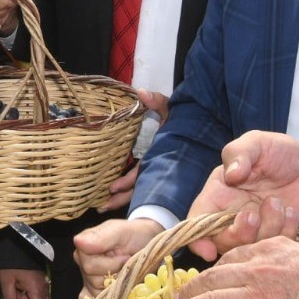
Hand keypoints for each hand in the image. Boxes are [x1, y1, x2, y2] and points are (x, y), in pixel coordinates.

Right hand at [74, 217, 162, 298]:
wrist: (147, 243)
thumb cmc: (132, 235)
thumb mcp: (120, 231)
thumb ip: (101, 237)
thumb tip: (78, 241)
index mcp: (84, 249)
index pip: (89, 265)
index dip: (111, 263)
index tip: (125, 256)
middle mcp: (83, 265)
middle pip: (93, 281)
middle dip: (116, 275)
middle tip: (128, 265)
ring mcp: (89, 282)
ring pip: (95, 294)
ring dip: (115, 288)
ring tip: (126, 275)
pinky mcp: (97, 294)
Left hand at [96, 89, 169, 211]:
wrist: (196, 125)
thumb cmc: (180, 118)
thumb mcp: (169, 108)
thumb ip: (156, 101)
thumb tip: (140, 92)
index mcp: (158, 154)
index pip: (141, 172)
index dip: (128, 181)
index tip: (112, 188)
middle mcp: (155, 165)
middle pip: (137, 186)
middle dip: (121, 197)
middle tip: (102, 206)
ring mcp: (152, 169)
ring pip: (136, 188)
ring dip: (121, 198)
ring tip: (102, 206)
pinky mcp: (149, 169)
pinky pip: (137, 184)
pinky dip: (126, 191)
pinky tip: (110, 197)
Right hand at [185, 131, 298, 261]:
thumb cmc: (279, 152)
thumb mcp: (257, 142)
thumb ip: (239, 153)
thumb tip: (231, 174)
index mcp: (218, 193)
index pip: (198, 220)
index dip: (197, 239)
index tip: (207, 250)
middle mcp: (232, 215)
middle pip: (223, 241)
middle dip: (237, 234)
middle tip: (252, 215)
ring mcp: (257, 229)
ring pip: (252, 246)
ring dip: (267, 227)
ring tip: (278, 203)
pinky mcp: (278, 237)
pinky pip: (278, 246)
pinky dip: (286, 231)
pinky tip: (292, 213)